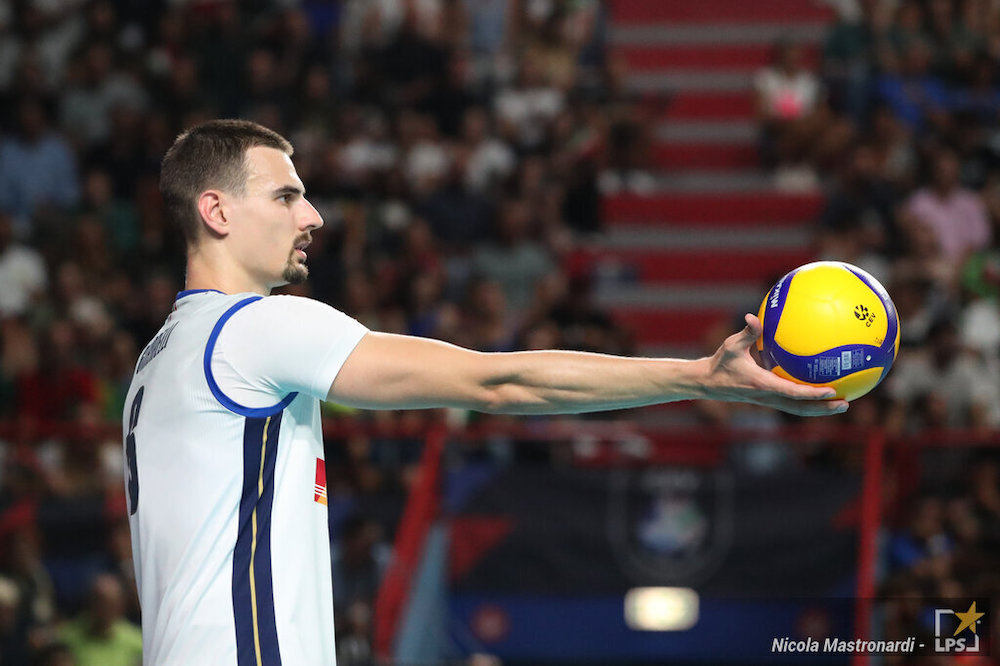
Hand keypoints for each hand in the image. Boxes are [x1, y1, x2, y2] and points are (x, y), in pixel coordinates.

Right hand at [703, 313, 849, 416]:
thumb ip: (746, 333)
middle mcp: (768, 396)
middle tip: (846, 404)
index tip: (831, 390)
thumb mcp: (731, 346)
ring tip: (842, 403)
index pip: (791, 393)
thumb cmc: (720, 363)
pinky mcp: (768, 399)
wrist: (707, 383)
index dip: (812, 393)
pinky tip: (819, 391)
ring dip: (819, 409)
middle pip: (800, 409)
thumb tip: (753, 316)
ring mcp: (769, 400)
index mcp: (762, 384)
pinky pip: (792, 403)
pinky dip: (808, 401)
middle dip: (823, 409)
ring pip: (798, 409)